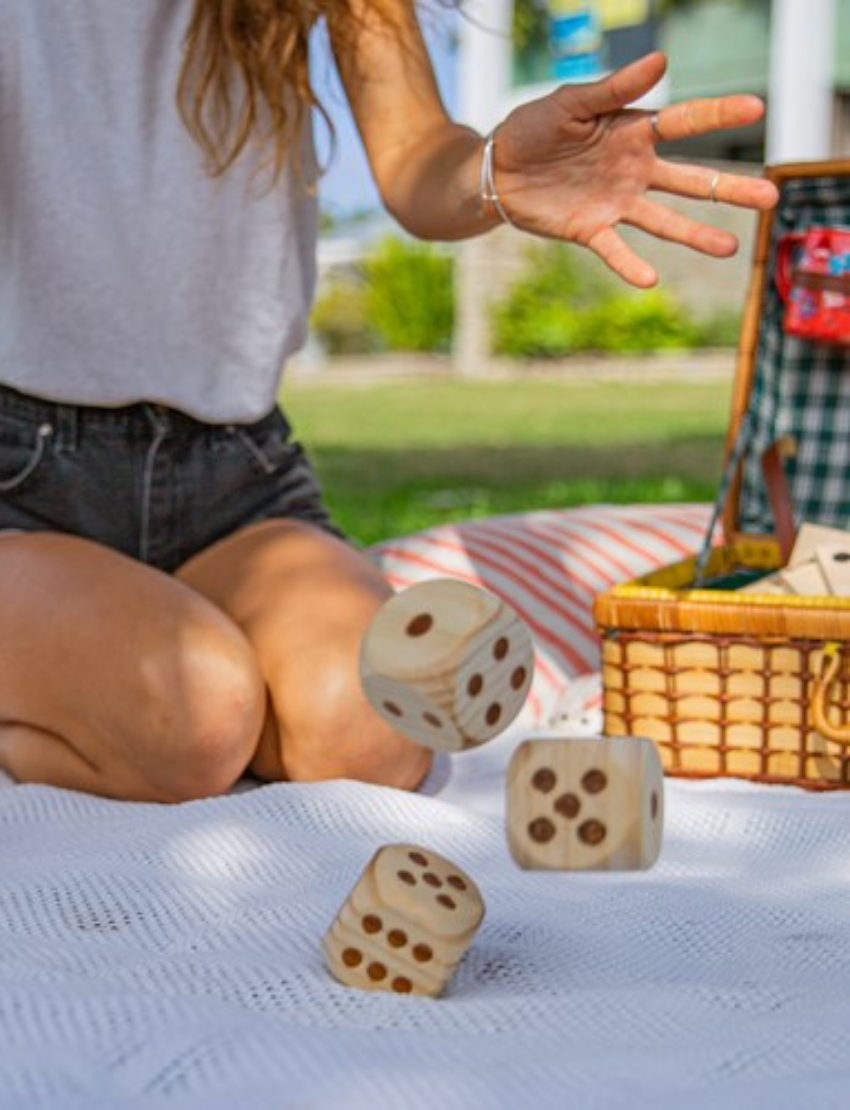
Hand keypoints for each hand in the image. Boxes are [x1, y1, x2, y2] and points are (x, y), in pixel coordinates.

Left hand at [490, 52, 778, 287]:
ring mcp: (616, 203)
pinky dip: (630, 265)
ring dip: (696, 234)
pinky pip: (615, 250)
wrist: (497, 169)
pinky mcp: (591, 230)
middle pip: (691, 180)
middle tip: (771, 198)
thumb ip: (614, 88)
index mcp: (634, 132)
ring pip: (665, 221)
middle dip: (731, 189)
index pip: (685, 122)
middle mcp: (635, 170)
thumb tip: (661, 60)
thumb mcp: (571, 102)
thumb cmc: (535, 128)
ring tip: (731, 248)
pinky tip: (651, 279)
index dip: (719, 115)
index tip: (757, 108)